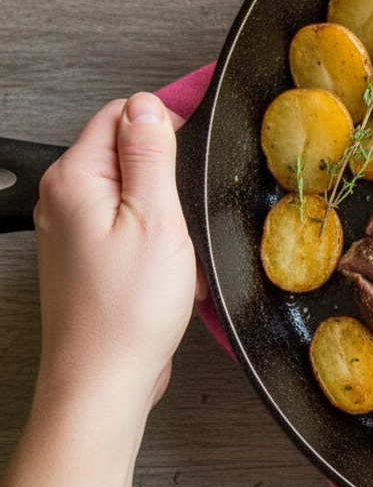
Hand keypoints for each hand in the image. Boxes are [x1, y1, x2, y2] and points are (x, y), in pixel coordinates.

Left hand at [32, 92, 198, 413]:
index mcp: (75, 179)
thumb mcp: (156, 218)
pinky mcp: (87, 260)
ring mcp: (71, 232)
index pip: (120, 115)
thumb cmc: (127, 311)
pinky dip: (158, 247)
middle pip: (127, 156)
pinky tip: (170, 275)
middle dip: (169, 181)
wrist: (104, 380)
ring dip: (168, 219)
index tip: (195, 149)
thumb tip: (147, 106)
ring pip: (134, 196)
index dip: (163, 125)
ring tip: (178, 254)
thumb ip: (150, 154)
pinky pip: (132, 232)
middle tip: (186, 216)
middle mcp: (63, 200)